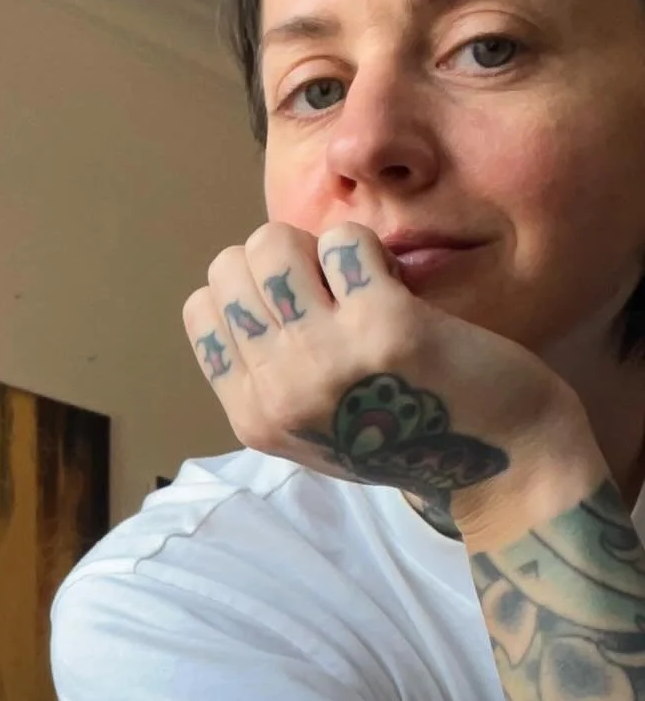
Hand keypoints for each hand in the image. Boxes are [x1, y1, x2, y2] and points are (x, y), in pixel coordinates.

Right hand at [182, 222, 596, 542]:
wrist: (499, 460)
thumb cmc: (407, 431)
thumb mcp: (310, 424)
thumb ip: (268, 371)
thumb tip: (243, 281)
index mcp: (253, 418)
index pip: (202, 309)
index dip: (249, 289)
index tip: (297, 310)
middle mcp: (278, 393)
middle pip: (231, 268)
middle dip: (279, 260)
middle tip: (330, 292)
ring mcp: (325, 360)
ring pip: (272, 244)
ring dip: (316, 246)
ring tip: (355, 281)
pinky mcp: (383, 327)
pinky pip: (343, 241)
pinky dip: (366, 247)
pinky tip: (393, 282)